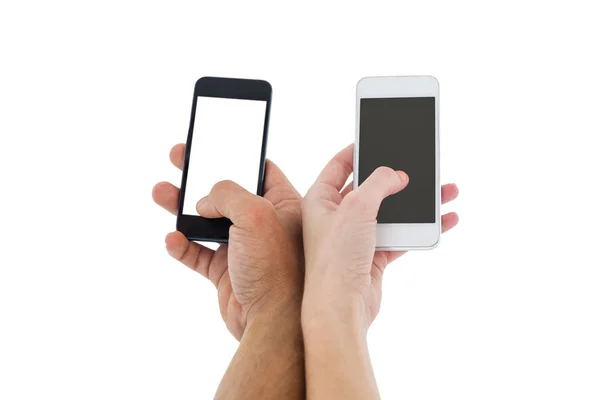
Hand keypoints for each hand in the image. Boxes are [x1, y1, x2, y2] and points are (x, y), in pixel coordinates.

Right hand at [152, 144, 302, 339]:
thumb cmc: (276, 268)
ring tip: (160, 192)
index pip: (261, 168)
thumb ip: (226, 193)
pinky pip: (198, 253)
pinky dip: (182, 246)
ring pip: (206, 220)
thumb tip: (203, 201)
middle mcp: (263, 223)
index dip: (238, 153)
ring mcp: (242, 248)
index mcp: (282, 204)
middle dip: (200, 174)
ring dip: (182, 208)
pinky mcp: (226, 271)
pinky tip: (172, 240)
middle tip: (179, 156)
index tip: (216, 141)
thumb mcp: (255, 214)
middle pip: (226, 191)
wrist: (271, 323)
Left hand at [301, 144, 458, 327]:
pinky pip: (400, 235)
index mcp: (320, 199)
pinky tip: (442, 221)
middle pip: (370, 187)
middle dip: (398, 178)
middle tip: (419, 166)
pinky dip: (420, 228)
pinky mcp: (372, 255)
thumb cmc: (336, 259)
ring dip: (416, 203)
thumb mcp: (356, 207)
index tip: (376, 138)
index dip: (357, 150)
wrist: (341, 308)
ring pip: (390, 212)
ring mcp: (355, 237)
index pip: (339, 165)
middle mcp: (336, 216)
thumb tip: (396, 174)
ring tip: (444, 191)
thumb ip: (378, 183)